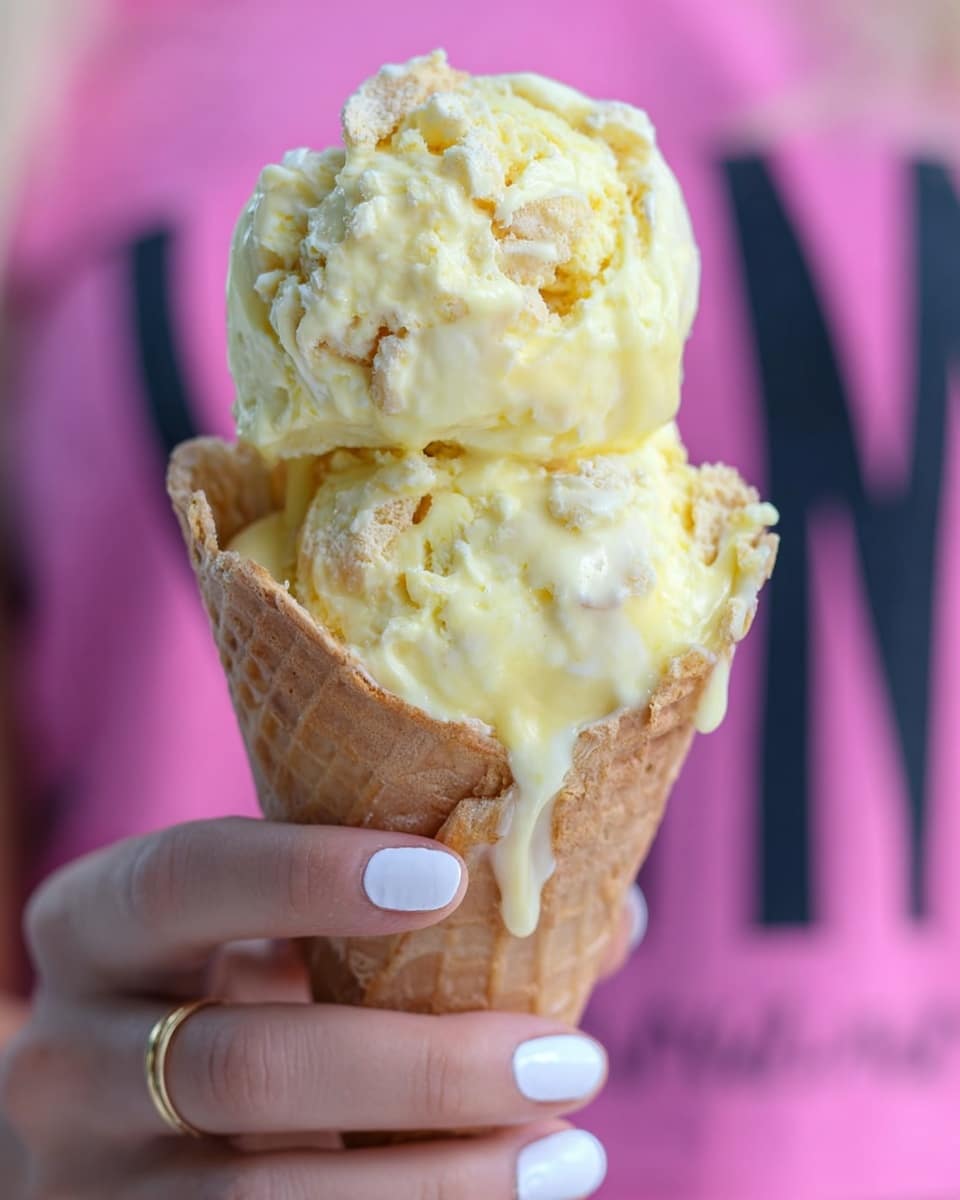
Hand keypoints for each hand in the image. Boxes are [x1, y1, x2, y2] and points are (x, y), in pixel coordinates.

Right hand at [0, 818, 617, 1197]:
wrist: (114, 1124)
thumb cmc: (228, 992)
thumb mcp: (271, 938)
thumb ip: (402, 916)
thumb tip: (611, 919)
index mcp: (96, 924)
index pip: (186, 879)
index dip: (308, 874)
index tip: (447, 877)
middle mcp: (62, 1054)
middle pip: (246, 1067)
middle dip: (425, 1068)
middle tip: (568, 1059)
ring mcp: (83, 1181)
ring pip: (262, 1198)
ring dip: (438, 1179)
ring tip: (569, 1152)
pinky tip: (503, 1198)